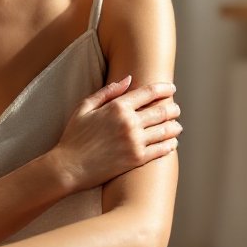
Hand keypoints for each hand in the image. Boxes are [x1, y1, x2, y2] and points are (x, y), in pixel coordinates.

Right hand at [49, 75, 179, 191]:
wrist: (69, 167)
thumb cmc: (74, 136)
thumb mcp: (84, 107)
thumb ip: (107, 92)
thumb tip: (129, 79)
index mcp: (117, 107)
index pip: (149, 92)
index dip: (164, 89)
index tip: (171, 89)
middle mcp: (130, 122)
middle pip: (162, 111)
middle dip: (172, 108)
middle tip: (176, 108)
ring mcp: (135, 141)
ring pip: (165, 130)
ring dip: (175, 126)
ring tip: (177, 126)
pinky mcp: (137, 159)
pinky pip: (161, 149)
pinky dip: (170, 145)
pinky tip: (172, 143)